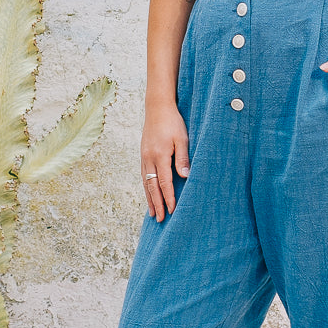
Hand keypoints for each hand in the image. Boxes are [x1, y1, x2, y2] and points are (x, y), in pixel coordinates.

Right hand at [141, 103, 189, 221]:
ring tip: (152, 213)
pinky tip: (148, 194)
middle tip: (159, 219)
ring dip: (149, 199)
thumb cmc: (173, 122)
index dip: (168, 198)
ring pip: (145, 183)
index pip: (164, 182)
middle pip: (152, 187)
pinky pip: (143, 175)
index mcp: (159, 155)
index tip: (172, 211)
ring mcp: (144, 157)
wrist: (157, 107)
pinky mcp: (143, 154)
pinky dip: (145, 188)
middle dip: (156, 204)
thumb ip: (182, 158)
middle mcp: (149, 159)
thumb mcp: (182, 138)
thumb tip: (184, 176)